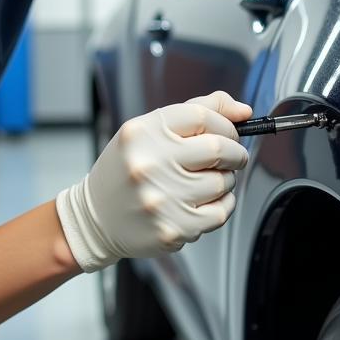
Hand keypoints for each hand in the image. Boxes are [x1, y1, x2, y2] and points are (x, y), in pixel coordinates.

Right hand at [55, 91, 251, 272]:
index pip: (202, 115)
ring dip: (225, 180)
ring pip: (223, 182)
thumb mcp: (148, 131)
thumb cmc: (127, 170)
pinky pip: (220, 212)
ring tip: (206, 181)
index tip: (231, 131)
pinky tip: (204, 201)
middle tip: (232, 156)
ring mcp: (162, 199)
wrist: (97, 218)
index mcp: (143, 133)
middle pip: (219, 148)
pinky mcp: (173, 228)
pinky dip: (222, 204)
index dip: (226, 123)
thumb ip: (196, 112)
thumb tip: (242, 111)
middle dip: (235, 152)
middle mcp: (150, 164)